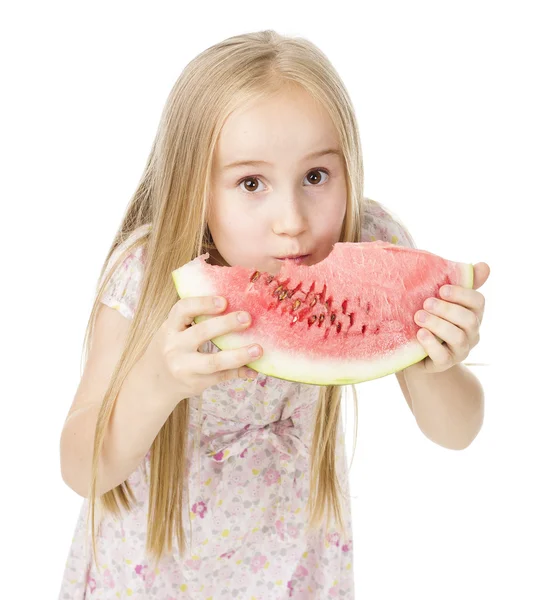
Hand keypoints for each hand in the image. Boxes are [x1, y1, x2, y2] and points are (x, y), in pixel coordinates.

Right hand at [142, 296, 262, 403]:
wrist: (155, 383)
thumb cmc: (172, 348)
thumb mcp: (173, 331)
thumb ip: (193, 319)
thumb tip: (232, 304)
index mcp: (169, 328)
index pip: (182, 310)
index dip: (203, 303)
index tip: (224, 301)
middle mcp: (175, 347)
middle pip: (201, 333)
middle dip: (226, 324)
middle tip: (247, 318)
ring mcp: (185, 368)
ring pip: (214, 361)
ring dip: (239, 355)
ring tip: (258, 349)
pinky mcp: (196, 383)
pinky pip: (222, 376)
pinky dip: (240, 371)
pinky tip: (254, 368)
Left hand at [411, 262, 489, 373]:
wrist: (413, 348)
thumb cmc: (430, 317)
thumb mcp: (441, 299)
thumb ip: (459, 281)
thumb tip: (485, 265)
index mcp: (472, 313)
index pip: (478, 302)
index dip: (462, 294)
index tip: (442, 289)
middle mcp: (471, 333)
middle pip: (469, 320)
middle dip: (447, 309)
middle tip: (426, 303)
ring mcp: (460, 350)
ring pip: (457, 337)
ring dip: (437, 324)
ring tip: (418, 316)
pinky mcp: (444, 364)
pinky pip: (443, 356)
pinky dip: (431, 344)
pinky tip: (420, 334)